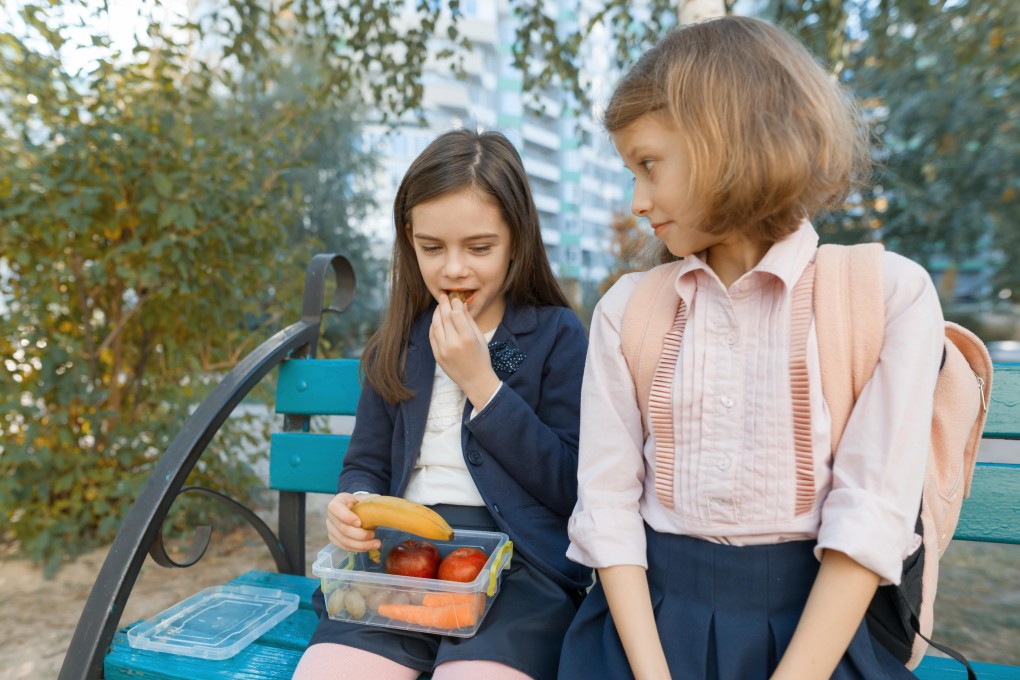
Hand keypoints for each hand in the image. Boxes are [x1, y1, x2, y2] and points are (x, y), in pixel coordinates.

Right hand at [326, 492, 380, 552]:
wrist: (357, 509)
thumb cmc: (363, 503)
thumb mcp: (368, 498)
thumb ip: (374, 502)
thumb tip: (386, 510)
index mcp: (338, 501)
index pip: (335, 508)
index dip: (346, 517)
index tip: (360, 523)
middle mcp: (331, 515)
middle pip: (342, 528)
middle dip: (360, 535)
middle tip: (374, 535)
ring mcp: (331, 528)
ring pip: (344, 541)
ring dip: (361, 545)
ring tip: (376, 544)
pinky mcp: (334, 538)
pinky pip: (344, 547)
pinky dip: (357, 549)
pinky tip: (368, 547)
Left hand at [429, 294, 500, 408]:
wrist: (475, 380)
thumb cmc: (481, 358)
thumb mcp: (479, 337)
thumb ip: (469, 320)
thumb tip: (461, 305)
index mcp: (467, 339)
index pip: (457, 314)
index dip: (455, 304)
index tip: (455, 298)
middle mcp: (453, 344)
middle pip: (445, 317)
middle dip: (444, 304)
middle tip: (443, 296)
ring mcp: (443, 350)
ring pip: (436, 325)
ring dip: (437, 313)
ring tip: (439, 306)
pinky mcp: (437, 355)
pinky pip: (432, 336)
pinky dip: (433, 325)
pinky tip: (436, 320)